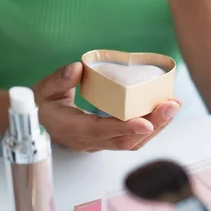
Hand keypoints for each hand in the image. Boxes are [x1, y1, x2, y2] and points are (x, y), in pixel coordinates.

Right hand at [32, 62, 180, 151]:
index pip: (102, 131)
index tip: (146, 122)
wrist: (37, 122)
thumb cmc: (40, 104)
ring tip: (173, 107)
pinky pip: (132, 138)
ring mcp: (100, 143)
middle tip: (172, 106)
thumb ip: (59, 79)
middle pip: (126, 140)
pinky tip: (164, 111)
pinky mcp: (107, 139)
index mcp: (72, 129)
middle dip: (153, 125)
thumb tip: (78, 68)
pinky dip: (151, 126)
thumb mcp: (43, 89)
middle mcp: (89, 140)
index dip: (125, 128)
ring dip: (156, 126)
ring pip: (132, 142)